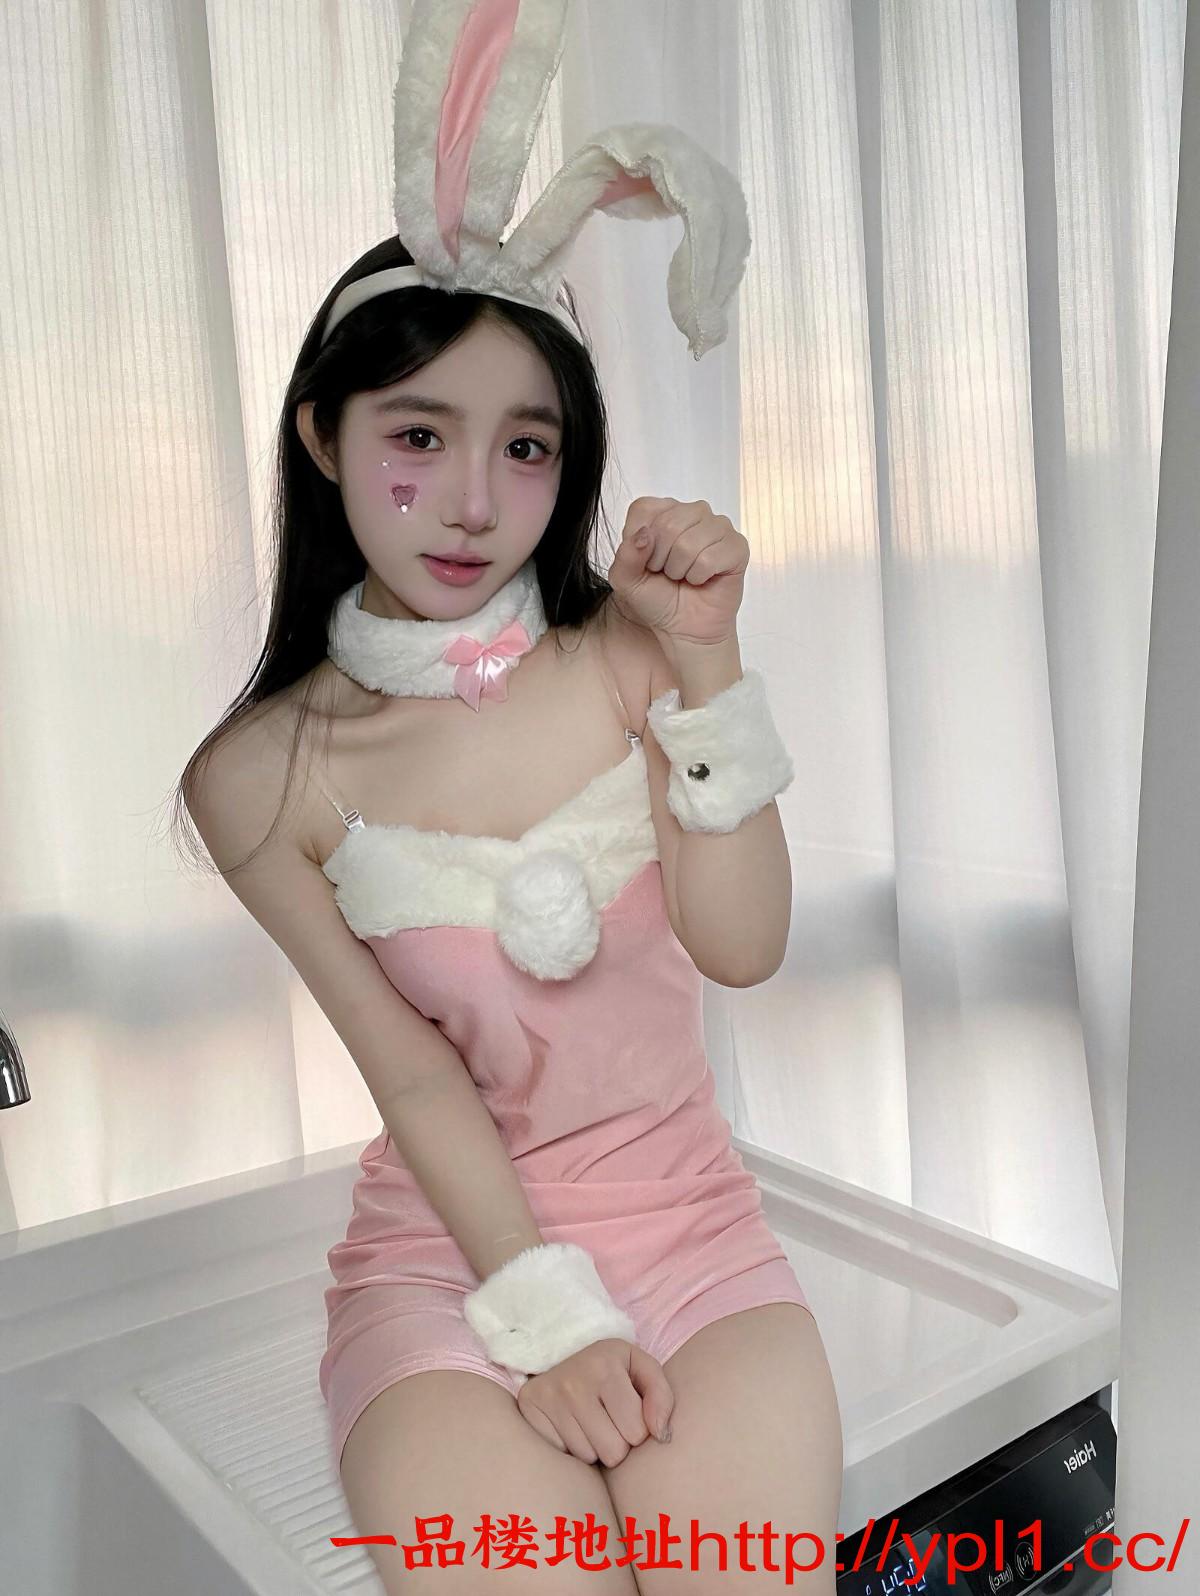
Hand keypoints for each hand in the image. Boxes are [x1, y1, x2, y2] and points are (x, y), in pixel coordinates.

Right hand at [515, 1338, 675, 1465]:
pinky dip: (570, 1449)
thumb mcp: (641, 1369)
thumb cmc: (611, 1371)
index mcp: (606, 1364)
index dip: (637, 1429)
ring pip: (588, 1457)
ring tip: (587, 1422)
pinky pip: (563, 1457)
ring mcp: (548, 1396)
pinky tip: (569, 1426)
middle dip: (616, 1443)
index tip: (626, 1412)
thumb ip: (662, 1398)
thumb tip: (661, 1435)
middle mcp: (574, 1380)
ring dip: (593, 1447)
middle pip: (614, 1452)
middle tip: (606, 1419)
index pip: (638, 1433)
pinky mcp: (529, 1410)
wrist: (561, 1353)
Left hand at [607, 496, 748, 648]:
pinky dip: (699, 576)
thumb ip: (625, 555)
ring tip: (685, 576)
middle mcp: (692, 512)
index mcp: (663, 511)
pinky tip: (702, 579)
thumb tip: (644, 534)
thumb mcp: (626, 580)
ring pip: (689, 542)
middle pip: (667, 524)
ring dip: (681, 569)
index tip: (647, 562)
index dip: (640, 543)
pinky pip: (710, 558)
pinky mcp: (737, 546)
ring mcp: (718, 526)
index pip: (644, 509)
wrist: (685, 629)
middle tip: (668, 573)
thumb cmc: (658, 600)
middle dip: (661, 560)